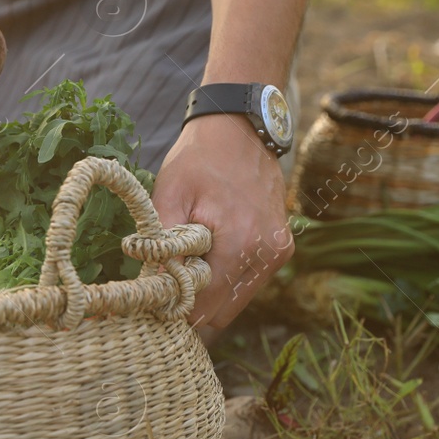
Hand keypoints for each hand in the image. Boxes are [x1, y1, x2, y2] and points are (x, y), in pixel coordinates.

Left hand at [150, 114, 293, 341]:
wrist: (239, 127)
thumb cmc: (199, 158)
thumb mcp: (170, 195)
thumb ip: (163, 245)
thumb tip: (156, 288)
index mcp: (241, 243)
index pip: (207, 305)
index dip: (178, 306)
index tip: (158, 296)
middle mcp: (268, 253)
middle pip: (223, 311)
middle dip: (195, 301)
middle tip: (170, 277)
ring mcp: (279, 251)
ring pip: (237, 299)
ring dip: (212, 288)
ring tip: (192, 256)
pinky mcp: (282, 246)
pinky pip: (250, 280)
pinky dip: (228, 274)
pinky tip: (212, 249)